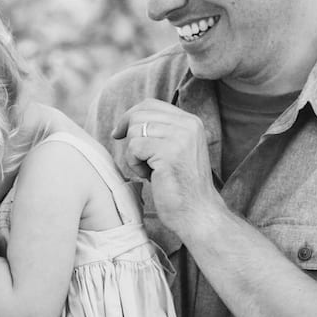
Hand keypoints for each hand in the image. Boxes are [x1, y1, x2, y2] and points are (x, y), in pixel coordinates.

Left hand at [112, 99, 218, 236]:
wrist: (197, 212)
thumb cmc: (181, 186)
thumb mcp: (175, 150)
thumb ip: (161, 131)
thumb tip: (127, 120)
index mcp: (191, 122)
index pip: (151, 104)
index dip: (130, 116)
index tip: (119, 133)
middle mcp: (188, 125)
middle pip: (139, 115)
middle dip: (130, 137)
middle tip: (138, 160)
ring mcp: (180, 138)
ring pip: (135, 131)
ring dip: (134, 154)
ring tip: (150, 171)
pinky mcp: (168, 153)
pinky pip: (134, 148)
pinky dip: (134, 164)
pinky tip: (149, 177)